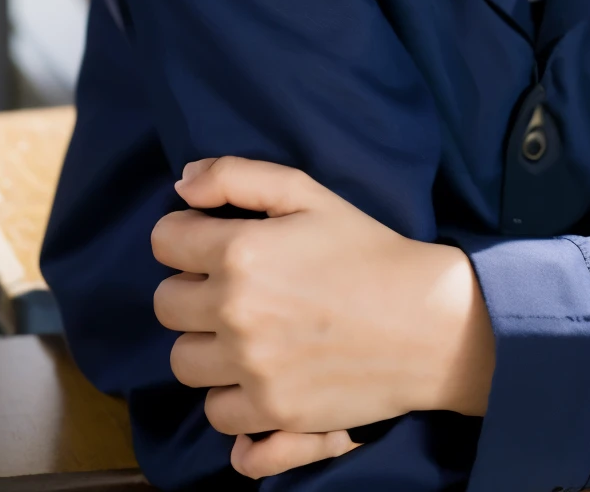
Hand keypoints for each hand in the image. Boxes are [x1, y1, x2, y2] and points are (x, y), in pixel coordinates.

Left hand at [152, 157, 494, 472]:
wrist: (424, 321)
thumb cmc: (367, 250)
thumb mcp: (309, 193)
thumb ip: (237, 176)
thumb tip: (182, 181)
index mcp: (240, 251)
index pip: (165, 243)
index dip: (188, 236)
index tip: (215, 241)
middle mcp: (235, 313)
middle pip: (166, 304)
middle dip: (194, 289)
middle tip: (239, 286)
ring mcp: (250, 369)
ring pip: (183, 362)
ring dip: (207, 345)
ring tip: (249, 331)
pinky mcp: (270, 413)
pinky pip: (217, 413)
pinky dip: (232, 397)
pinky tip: (260, 375)